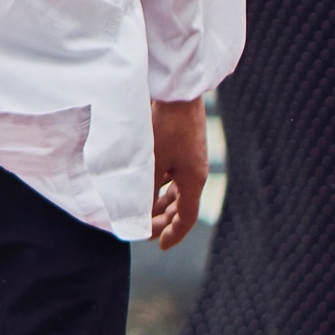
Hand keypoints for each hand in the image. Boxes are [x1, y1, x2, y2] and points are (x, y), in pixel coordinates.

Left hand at [149, 96, 208, 248]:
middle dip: (163, 220)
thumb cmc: (164, 125)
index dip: (174, 234)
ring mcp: (190, 157)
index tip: (161, 246)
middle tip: (144, 230)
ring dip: (161, 203)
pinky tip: (146, 183)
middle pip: (182, 206)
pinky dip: (160, 185)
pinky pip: (173, 174)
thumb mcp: (151, 162)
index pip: (187, 218)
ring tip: (142, 210)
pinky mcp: (182, 144)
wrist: (176, 88)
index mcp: (194, 179)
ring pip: (177, 190)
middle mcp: (195, 171)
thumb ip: (145, 191)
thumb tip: (138, 214)